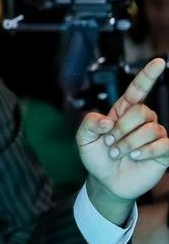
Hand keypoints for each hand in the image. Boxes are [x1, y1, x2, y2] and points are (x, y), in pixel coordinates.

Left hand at [77, 57, 168, 223]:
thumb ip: (89, 124)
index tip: (159, 61)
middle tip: (109, 144)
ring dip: (129, 143)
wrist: (105, 182)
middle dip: (121, 129)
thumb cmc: (96, 157)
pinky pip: (163, 144)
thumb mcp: (83, 139)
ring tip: (118, 154)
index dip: (148, 75)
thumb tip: (107, 120)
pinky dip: (145, 151)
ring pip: (150, 129)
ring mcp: (154, 135)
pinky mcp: (163, 152)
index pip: (138, 89)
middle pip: (141, 111)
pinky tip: (135, 157)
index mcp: (123, 111)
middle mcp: (142, 120)